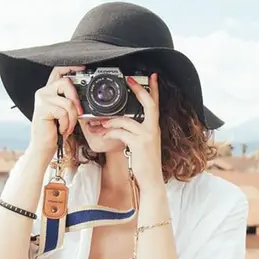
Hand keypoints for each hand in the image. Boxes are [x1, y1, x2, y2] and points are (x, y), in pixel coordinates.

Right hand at [27, 66, 84, 163]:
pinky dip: (66, 124)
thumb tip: (86, 94)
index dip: (71, 67)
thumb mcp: (66, 113)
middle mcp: (43, 92)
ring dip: (72, 118)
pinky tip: (60, 129)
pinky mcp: (42, 108)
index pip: (58, 71)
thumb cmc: (56, 130)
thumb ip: (71, 101)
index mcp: (49, 91)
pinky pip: (64, 112)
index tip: (83, 68)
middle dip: (76, 99)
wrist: (44, 146)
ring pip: (68, 102)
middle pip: (66, 83)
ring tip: (66, 127)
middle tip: (78, 114)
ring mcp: (42, 99)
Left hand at [102, 73, 163, 190]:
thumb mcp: (143, 144)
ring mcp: (148, 136)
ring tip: (102, 123)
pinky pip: (121, 133)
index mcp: (154, 128)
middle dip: (139, 90)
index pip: (156, 104)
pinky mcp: (139, 144)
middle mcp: (153, 129)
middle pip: (149, 104)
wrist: (151, 181)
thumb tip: (120, 123)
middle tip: (130, 80)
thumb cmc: (145, 164)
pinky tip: (104, 135)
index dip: (154, 89)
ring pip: (127, 120)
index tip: (152, 76)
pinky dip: (110, 132)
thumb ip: (135, 132)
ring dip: (112, 121)